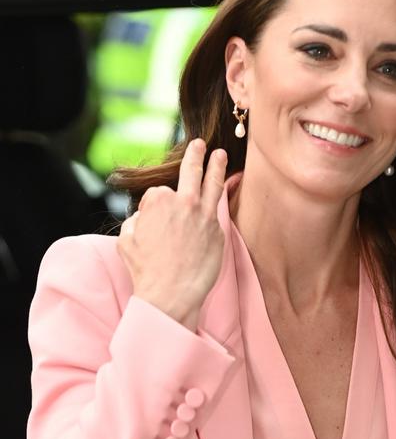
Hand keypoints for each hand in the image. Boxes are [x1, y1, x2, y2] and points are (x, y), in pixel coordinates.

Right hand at [117, 139, 226, 330]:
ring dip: (217, 167)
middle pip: (191, 172)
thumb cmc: (146, 270)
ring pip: (212, 185)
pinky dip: (218, 203)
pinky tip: (225, 192)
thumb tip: (144, 217)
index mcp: (158, 199)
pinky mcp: (218, 232)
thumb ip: (136, 220)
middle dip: (196, 156)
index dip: (155, 208)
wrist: (171, 293)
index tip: (154, 223)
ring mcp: (204, 216)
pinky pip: (218, 213)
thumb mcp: (127, 239)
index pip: (160, 192)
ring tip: (220, 155)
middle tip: (200, 145)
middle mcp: (183, 202)